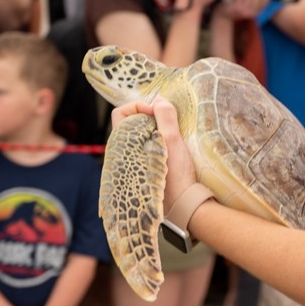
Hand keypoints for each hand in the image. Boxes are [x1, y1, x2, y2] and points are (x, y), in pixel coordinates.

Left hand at [111, 97, 196, 212]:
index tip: (157, 112)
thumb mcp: (173, 141)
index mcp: (123, 146)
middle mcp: (123, 154)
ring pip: (139, 135)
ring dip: (154, 129)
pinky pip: (145, 146)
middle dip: (149, 117)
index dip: (139, 106)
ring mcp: (132, 162)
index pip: (120, 113)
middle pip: (131, 122)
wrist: (184, 205)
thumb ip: (165, 117)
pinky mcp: (143, 169)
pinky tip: (171, 147)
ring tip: (171, 134)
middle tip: (167, 122)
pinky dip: (156, 140)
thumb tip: (159, 99)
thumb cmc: (177, 175)